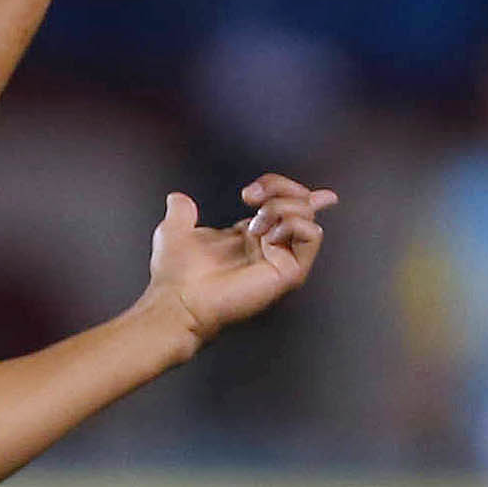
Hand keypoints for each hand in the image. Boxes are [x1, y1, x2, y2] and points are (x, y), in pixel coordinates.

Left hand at [146, 174, 337, 339]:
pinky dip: (293, 224)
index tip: (254, 189)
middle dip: (280, 187)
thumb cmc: (175, 275)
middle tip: (249, 196)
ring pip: (307, 216)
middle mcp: (268, 248)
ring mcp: (280, 260)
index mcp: (248, 238)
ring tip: (253, 225)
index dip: (284, 189)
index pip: (280, 207)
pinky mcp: (289, 272)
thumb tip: (177, 199)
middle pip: (299, 204)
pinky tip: (267, 236)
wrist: (177, 298)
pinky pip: (312, 235)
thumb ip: (181, 212)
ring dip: (280, 207)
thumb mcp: (174, 231)